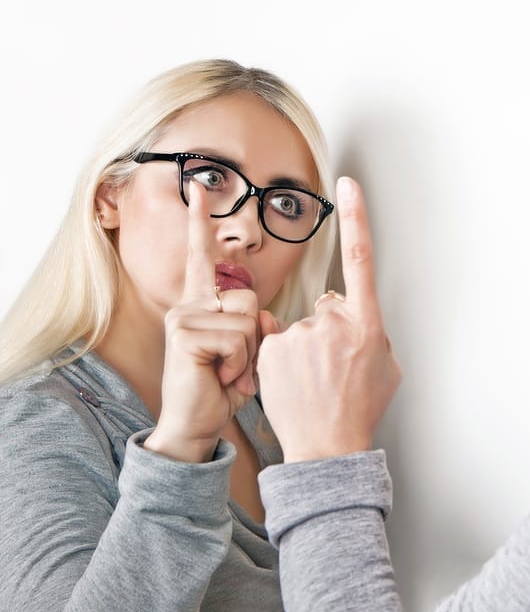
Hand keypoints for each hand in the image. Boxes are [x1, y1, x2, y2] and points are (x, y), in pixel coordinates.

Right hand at [144, 182, 263, 461]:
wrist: (196, 424)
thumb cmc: (221, 388)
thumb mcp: (244, 351)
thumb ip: (254, 324)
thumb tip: (263, 313)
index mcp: (203, 304)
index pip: (202, 256)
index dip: (200, 222)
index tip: (198, 187)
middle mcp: (190, 304)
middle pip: (250, 297)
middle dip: (256, 336)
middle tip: (235, 365)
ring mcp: (184, 317)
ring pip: (248, 317)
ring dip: (249, 354)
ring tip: (228, 373)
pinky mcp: (186, 334)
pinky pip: (238, 338)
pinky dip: (240, 366)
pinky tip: (221, 379)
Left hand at [257, 177, 401, 461]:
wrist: (327, 446)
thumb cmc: (359, 408)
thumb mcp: (386, 366)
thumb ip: (371, 332)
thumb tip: (354, 319)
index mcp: (367, 324)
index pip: (361, 259)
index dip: (356, 218)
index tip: (348, 185)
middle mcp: (333, 322)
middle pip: (327, 307)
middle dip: (328, 330)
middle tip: (333, 368)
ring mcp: (300, 335)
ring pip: (299, 327)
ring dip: (304, 348)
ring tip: (313, 382)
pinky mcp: (270, 349)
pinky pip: (275, 341)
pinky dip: (281, 358)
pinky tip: (294, 382)